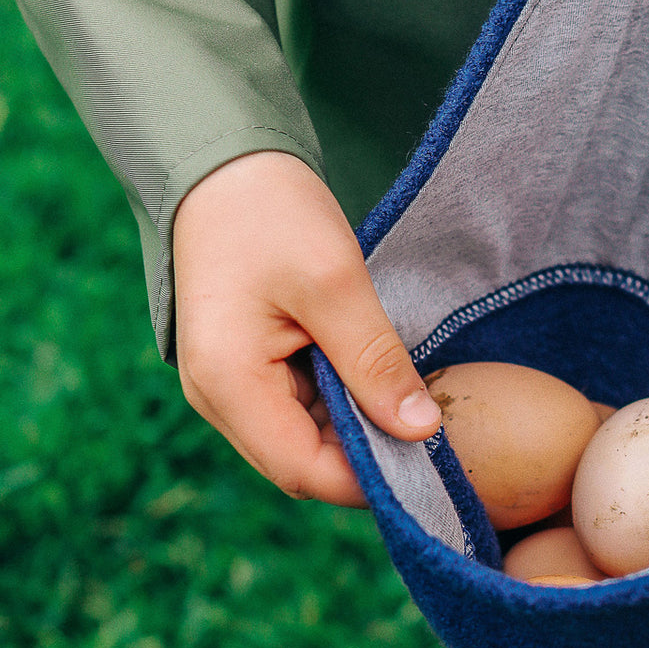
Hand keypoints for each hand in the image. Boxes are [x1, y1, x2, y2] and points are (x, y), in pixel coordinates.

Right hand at [171, 151, 440, 505]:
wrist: (224, 167)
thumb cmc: (271, 213)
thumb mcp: (335, 284)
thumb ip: (376, 363)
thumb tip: (421, 431)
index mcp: (227, 383)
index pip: (302, 470)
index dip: (365, 480)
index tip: (428, 464)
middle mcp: (217, 399)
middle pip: (300, 464)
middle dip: (364, 460)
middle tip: (431, 434)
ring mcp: (228, 388)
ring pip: (302, 441)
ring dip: (355, 432)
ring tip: (411, 405)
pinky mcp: (245, 373)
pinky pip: (298, 412)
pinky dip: (341, 408)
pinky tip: (380, 385)